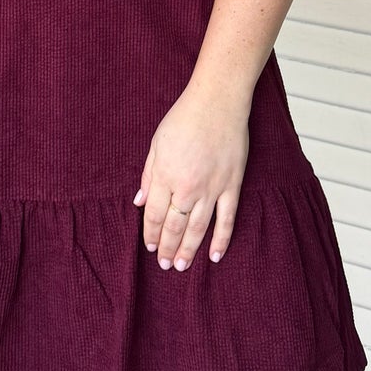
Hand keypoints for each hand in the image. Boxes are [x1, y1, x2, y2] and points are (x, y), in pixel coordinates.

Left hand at [134, 85, 248, 269]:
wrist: (218, 103)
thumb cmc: (184, 119)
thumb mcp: (156, 144)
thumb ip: (149, 175)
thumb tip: (139, 201)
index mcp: (165, 175)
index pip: (155, 214)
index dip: (151, 233)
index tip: (150, 246)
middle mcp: (187, 187)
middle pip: (174, 226)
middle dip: (168, 248)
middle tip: (164, 264)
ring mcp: (211, 188)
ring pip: (198, 228)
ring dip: (188, 250)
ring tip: (182, 266)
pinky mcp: (231, 186)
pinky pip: (227, 219)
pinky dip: (221, 240)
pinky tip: (215, 255)